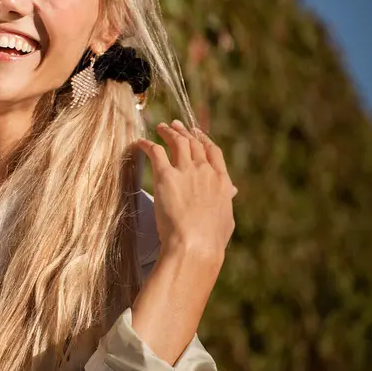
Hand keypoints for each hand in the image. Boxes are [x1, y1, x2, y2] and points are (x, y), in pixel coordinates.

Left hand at [135, 120, 236, 262]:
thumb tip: (232, 192)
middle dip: (184, 132)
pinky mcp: (165, 175)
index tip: (197, 133)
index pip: (213, 152)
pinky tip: (140, 142)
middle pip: (194, 143)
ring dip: (168, 132)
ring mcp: (186, 171)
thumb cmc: (211, 240)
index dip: (204, 140)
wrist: (196, 245)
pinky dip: (147, 144)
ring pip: (177, 142)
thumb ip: (227, 201)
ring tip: (161, 127)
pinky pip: (155, 151)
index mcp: (222, 182)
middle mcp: (205, 172)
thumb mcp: (226, 219)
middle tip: (175, 125)